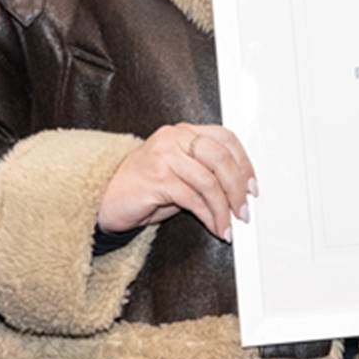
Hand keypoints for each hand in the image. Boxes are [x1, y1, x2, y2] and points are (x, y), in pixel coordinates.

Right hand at [96, 123, 255, 241]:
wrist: (105, 200)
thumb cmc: (144, 188)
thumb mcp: (180, 174)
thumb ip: (207, 174)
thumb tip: (240, 192)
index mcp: (183, 132)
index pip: (225, 138)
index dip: (244, 163)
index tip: (253, 187)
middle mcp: (174, 138)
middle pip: (220, 157)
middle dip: (238, 188)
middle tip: (244, 211)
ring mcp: (164, 156)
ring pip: (208, 181)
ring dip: (223, 208)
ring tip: (228, 225)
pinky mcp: (156, 179)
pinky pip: (192, 199)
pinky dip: (208, 216)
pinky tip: (213, 226)